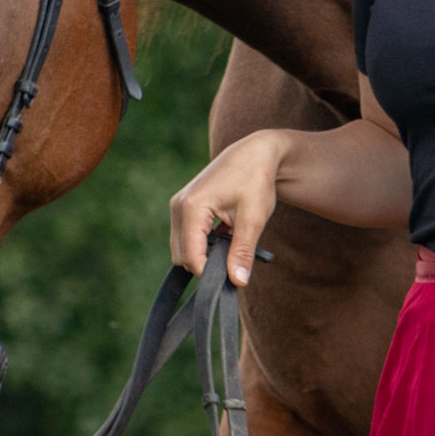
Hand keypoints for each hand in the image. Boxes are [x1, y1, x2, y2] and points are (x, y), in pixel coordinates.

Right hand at [169, 131, 288, 284]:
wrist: (255, 153)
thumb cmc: (256, 180)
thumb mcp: (254, 218)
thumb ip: (243, 251)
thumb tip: (238, 282)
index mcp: (192, 207)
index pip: (191, 256)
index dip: (210, 274)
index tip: (234, 277)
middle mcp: (178, 206)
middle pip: (182, 256)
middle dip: (206, 265)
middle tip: (236, 262)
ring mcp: (178, 206)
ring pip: (181, 249)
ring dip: (204, 256)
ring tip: (231, 246)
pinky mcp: (183, 207)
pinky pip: (185, 238)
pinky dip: (202, 246)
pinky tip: (224, 237)